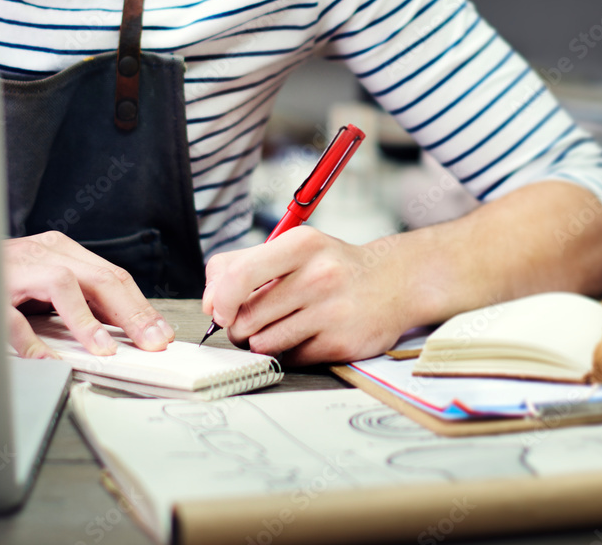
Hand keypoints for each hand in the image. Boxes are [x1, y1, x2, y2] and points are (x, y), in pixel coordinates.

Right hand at [5, 231, 175, 358]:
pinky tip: (47, 360)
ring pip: (62, 284)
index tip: (160, 335)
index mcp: (60, 250)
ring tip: (104, 350)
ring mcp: (16, 268)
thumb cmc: (0, 277)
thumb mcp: (45, 282)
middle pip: (99, 277)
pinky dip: (31, 340)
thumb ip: (79, 299)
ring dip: (87, 320)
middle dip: (131, 313)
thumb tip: (123, 330)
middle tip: (151, 343)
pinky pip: (13, 316)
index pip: (112, 276)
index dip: (140, 307)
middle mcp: (43, 253)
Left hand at [202, 227, 410, 365]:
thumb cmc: (330, 266)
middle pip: (247, 316)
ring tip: (278, 326)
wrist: (392, 282)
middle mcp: (318, 275)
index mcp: (300, 245)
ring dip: (260, 341)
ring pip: (264, 342)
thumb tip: (209, 301)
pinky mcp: (342, 343)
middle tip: (250, 320)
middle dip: (238, 325)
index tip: (216, 310)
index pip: (240, 273)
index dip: (218, 298)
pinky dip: (289, 352)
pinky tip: (305, 334)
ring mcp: (333, 311)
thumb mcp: (290, 249)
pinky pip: (291, 358)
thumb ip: (241, 265)